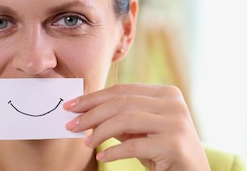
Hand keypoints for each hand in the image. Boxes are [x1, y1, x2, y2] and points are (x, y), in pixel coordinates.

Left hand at [63, 84, 209, 170]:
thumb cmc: (162, 152)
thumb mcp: (140, 131)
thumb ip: (118, 118)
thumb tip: (83, 113)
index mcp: (166, 93)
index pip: (122, 90)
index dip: (93, 97)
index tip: (70, 106)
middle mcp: (173, 104)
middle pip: (121, 103)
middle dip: (91, 114)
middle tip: (71, 125)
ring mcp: (176, 123)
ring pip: (126, 119)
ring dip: (100, 131)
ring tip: (87, 142)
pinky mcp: (174, 145)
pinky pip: (134, 145)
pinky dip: (114, 151)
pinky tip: (103, 156)